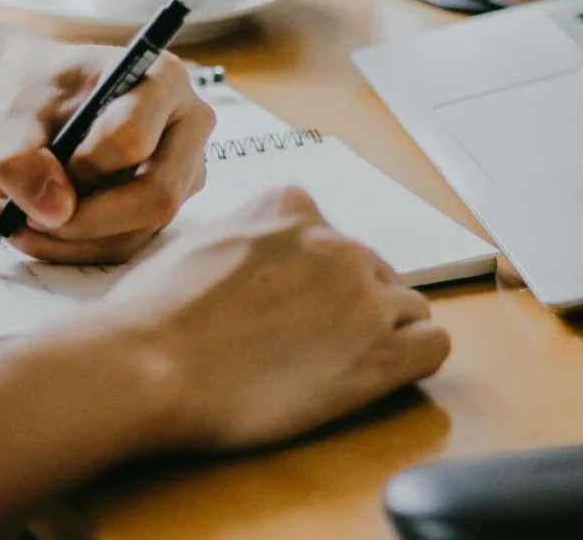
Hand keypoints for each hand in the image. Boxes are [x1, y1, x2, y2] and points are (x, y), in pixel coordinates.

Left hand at [0, 37, 214, 263]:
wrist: (37, 103)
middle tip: (22, 217)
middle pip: (156, 196)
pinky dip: (72, 247)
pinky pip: (125, 244)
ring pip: (138, 232)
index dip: (83, 166)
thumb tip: (55, 214)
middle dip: (83, 220)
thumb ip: (22, 158)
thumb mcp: (12, 115)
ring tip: (10, 217)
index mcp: (163, 80)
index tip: (42, 162)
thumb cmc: (34, 95)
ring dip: (67, 241)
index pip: (133, 139)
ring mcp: (184, 172)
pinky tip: (32, 225)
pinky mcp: (165, 207)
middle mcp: (189, 128)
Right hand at [103, 186, 450, 451]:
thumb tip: (246, 253)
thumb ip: (240, 235)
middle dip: (347, 304)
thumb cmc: (154, 311)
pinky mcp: (380, 354)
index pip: (328, 234)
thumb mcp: (194, 242)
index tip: (291, 301)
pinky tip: (377, 374)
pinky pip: (433, 345)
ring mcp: (363, 296)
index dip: (313, 274)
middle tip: (307, 342)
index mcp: (290, 207)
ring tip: (337, 364)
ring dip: (381, 331)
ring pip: (407, 306)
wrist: (149, 363)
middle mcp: (335, 242)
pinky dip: (413, 357)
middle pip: (371, 271)